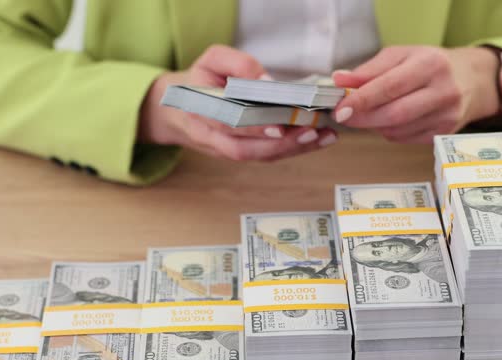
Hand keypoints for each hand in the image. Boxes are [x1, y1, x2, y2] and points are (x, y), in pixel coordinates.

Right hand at [137, 45, 336, 161]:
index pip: (228, 124)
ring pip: (259, 157)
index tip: (281, 124)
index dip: (254, 127)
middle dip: (282, 143)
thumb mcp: (211, 60)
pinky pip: (266, 155)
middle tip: (314, 131)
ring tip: (323, 136)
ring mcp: (225, 150)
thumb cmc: (200, 79)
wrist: (178, 107)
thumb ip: (238, 64)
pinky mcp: (240, 153)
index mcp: (199, 110)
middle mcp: (210, 136)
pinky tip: (316, 139)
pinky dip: (292, 149)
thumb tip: (267, 81)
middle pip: (246, 148)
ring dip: (293, 149)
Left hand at [332, 46, 500, 143]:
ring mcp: (447, 116)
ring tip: (371, 113)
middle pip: (395, 113)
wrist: (472, 80)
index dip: (362, 100)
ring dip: (376, 125)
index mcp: (431, 64)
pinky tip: (391, 120)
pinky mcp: (445, 133)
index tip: (341, 108)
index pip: (391, 86)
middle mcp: (443, 91)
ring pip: (398, 130)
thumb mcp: (402, 55)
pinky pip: (406, 139)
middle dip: (364, 118)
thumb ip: (370, 69)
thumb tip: (340, 81)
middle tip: (345, 117)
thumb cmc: (432, 65)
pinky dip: (391, 132)